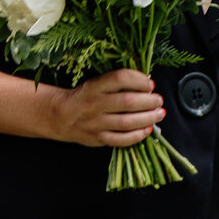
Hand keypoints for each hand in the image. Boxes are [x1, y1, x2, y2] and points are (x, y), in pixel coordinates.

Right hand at [45, 69, 164, 147]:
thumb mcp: (95, 84)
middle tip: (158, 100)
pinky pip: (121, 139)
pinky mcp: (98, 138)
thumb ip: (116, 84)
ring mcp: (96, 123)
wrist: (59, 116)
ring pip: (127, 122)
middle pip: (127, 102)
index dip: (139, 80)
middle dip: (148, 101)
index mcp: (94, 86)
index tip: (149, 84)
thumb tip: (146, 85)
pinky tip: (147, 130)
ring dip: (148, 118)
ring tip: (159, 114)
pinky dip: (137, 136)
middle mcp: (94, 104)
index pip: (120, 78)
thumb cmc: (83, 98)